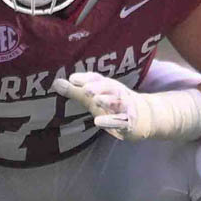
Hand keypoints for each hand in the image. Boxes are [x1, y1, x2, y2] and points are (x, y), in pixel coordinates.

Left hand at [53, 72, 200, 141]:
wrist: (145, 116)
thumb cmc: (114, 105)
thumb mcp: (95, 97)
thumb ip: (76, 91)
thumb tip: (55, 83)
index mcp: (109, 86)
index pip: (98, 79)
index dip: (87, 78)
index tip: (73, 79)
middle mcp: (118, 94)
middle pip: (109, 88)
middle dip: (99, 87)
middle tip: (86, 89)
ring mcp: (125, 107)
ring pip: (117, 102)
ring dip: (107, 101)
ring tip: (95, 100)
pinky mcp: (129, 122)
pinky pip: (121, 121)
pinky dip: (111, 121)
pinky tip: (99, 123)